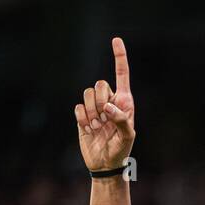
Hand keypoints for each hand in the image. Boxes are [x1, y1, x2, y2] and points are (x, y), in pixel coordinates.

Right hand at [75, 37, 134, 171]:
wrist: (105, 164)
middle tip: (105, 121)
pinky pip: (77, 108)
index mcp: (124, 101)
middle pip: (99, 84)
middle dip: (100, 102)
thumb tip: (108, 107)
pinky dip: (82, 120)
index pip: (122, 74)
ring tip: (97, 128)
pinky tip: (89, 130)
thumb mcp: (127, 137)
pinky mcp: (82, 115)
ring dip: (91, 113)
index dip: (119, 56)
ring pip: (86, 94)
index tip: (116, 39)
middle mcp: (109, 101)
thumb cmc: (121, 150)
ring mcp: (95, 107)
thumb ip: (122, 120)